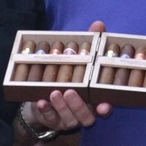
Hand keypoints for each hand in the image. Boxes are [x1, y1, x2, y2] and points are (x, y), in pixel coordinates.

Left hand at [22, 19, 114, 135]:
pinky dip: (45, 111)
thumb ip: (89, 44)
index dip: (105, 108)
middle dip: (79, 106)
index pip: (104, 107)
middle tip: (70, 91)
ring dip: (61, 106)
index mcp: (93, 99)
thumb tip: (99, 25)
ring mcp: (67, 118)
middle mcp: (83, 112)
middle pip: (86, 116)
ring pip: (68, 119)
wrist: (42, 95)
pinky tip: (40, 101)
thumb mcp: (78, 58)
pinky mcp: (51, 120)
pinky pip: (49, 119)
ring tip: (54, 92)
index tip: (104, 106)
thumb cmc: (66, 76)